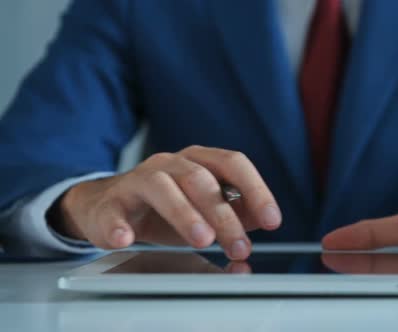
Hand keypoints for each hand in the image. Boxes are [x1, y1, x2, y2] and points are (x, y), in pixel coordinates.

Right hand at [52, 146, 281, 259]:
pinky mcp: (110, 204)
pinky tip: (126, 239)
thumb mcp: (205, 208)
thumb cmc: (164, 208)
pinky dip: (119, 226)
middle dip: (225, 215)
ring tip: (203, 239)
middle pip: (201, 180)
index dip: (256, 190)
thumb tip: (262, 220)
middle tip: (239, 246)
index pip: (233, 164)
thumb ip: (235, 210)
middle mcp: (170, 164)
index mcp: (198, 161)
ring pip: (162, 188)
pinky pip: (113, 212)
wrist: (109, 207)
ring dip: (184, 213)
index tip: (272, 220)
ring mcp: (138, 180)